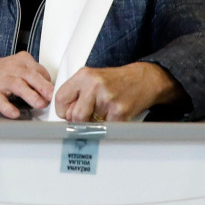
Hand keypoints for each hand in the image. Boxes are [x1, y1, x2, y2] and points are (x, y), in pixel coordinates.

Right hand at [0, 52, 53, 118]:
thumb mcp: (18, 67)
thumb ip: (34, 76)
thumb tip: (50, 90)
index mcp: (22, 60)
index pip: (41, 71)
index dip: (49, 84)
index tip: (54, 94)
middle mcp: (13, 68)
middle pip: (31, 76)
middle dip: (44, 87)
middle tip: (52, 97)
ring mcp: (2, 80)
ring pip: (18, 86)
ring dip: (31, 95)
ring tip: (39, 105)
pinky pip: (0, 100)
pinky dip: (7, 107)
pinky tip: (14, 113)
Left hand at [55, 62, 184, 121]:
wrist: (144, 80)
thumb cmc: (117, 81)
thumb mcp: (92, 78)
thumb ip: (76, 92)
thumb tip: (63, 113)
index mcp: (84, 75)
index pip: (60, 99)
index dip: (63, 110)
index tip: (68, 112)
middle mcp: (94, 85)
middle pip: (73, 116)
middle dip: (78, 121)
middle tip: (88, 115)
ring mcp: (107, 99)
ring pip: (88, 124)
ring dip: (94, 123)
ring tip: (104, 111)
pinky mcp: (119, 112)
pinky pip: (104, 128)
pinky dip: (107, 126)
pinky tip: (114, 114)